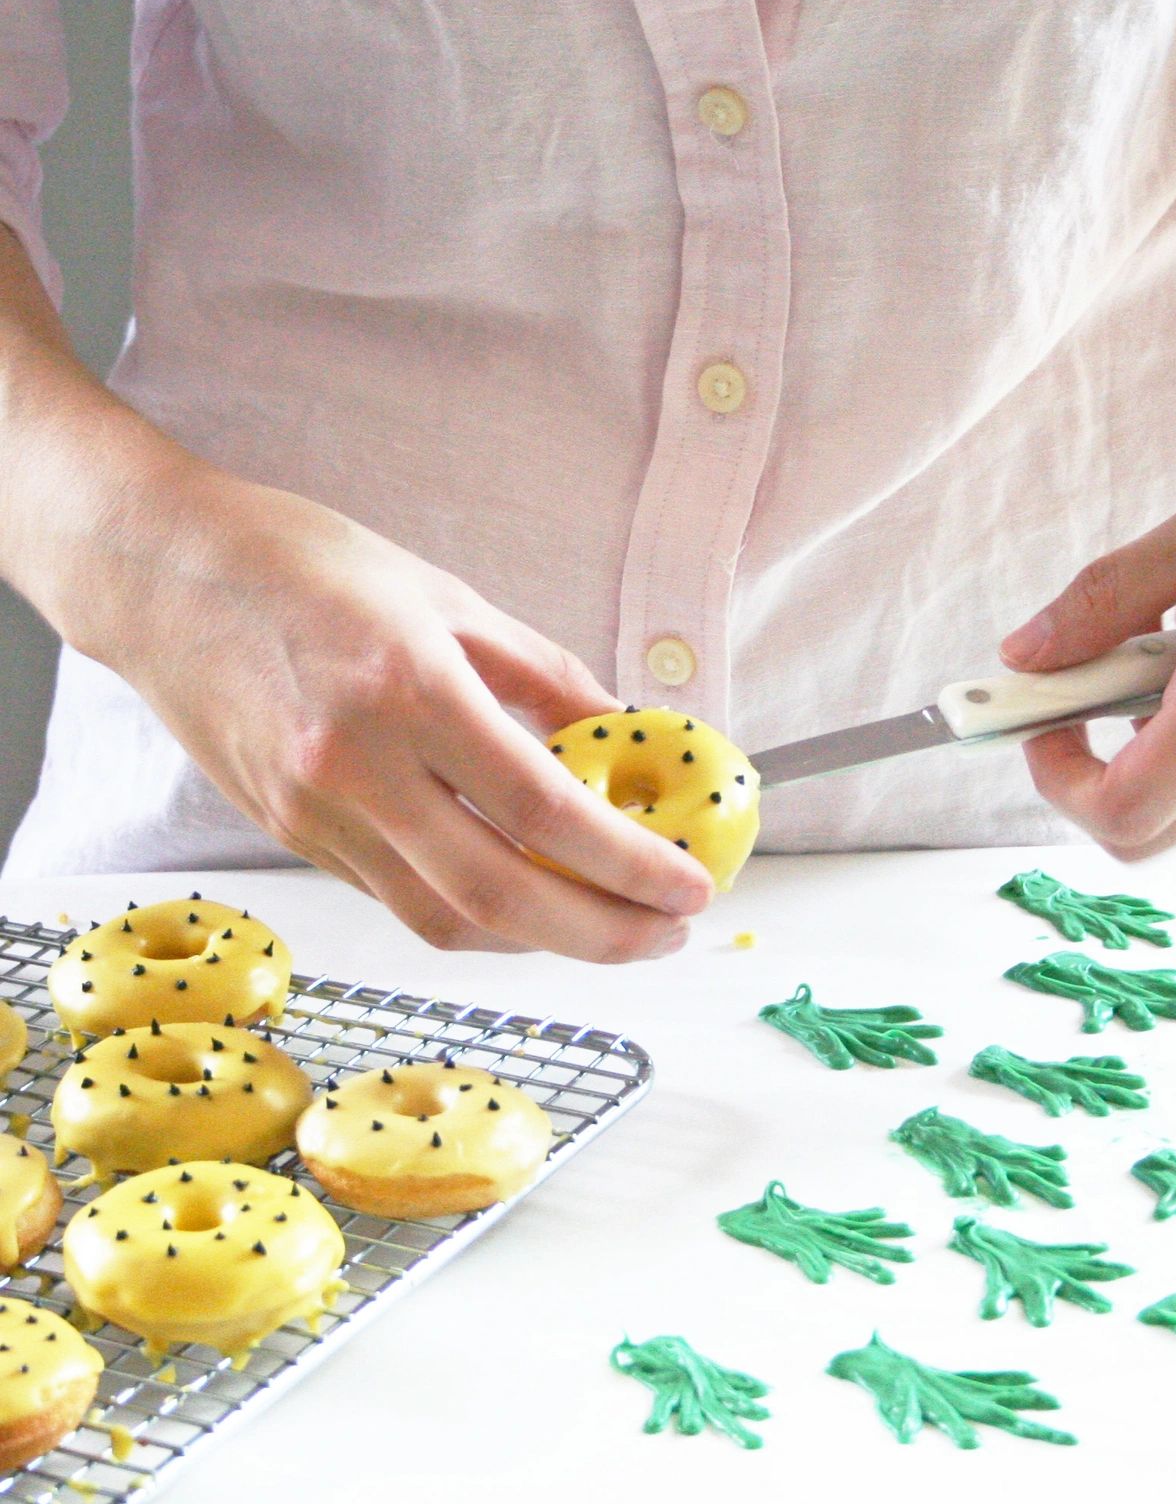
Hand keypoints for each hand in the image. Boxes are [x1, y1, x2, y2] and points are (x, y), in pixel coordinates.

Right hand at [73, 464, 713, 958]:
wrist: (158, 576)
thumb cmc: (301, 562)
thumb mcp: (444, 595)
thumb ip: (542, 675)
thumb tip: (624, 732)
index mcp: (408, 690)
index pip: (543, 813)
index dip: (630, 866)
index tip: (690, 887)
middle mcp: (357, 767)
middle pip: (500, 897)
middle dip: (604, 934)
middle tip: (668, 934)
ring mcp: (314, 812)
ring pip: (445, 921)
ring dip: (541, 941)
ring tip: (609, 923)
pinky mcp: (289, 835)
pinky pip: (398, 900)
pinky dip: (474, 914)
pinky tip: (523, 896)